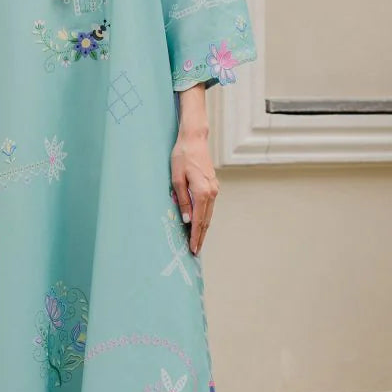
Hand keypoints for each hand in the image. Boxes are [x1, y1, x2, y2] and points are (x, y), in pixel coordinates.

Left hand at [170, 129, 218, 255]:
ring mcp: (214, 189)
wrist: (194, 140)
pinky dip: (205, 217)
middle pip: (207, 220)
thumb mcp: (176, 179)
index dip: (196, 236)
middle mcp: (211, 192)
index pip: (199, 220)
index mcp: (202, 192)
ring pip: (209, 214)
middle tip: (196, 251)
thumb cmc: (182, 157)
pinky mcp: (213, 185)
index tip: (193, 249)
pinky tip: (200, 223)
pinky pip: (209, 206)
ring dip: (204, 228)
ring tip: (198, 241)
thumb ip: (183, 201)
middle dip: (201, 236)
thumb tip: (187, 220)